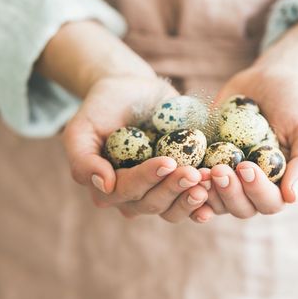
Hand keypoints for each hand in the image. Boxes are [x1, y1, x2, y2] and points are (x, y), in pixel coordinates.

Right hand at [36, 21, 209, 222]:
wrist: (130, 90)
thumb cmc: (102, 108)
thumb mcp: (81, 128)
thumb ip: (83, 159)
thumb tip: (104, 186)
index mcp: (108, 187)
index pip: (127, 191)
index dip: (147, 179)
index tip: (167, 162)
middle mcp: (133, 195)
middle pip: (153, 204)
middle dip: (173, 189)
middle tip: (194, 174)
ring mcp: (158, 190)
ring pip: (173, 208)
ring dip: (191, 198)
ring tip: (209, 180)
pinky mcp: (178, 181)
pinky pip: (191, 199)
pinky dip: (205, 199)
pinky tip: (216, 191)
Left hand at [190, 19, 297, 220]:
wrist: (270, 80)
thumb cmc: (295, 105)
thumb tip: (291, 198)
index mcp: (280, 185)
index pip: (269, 202)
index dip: (256, 191)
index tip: (246, 167)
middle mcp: (253, 187)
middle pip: (240, 207)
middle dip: (229, 192)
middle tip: (219, 170)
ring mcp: (229, 176)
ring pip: (215, 200)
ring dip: (206, 191)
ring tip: (199, 171)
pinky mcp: (208, 161)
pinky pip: (195, 180)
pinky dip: (187, 180)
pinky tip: (180, 172)